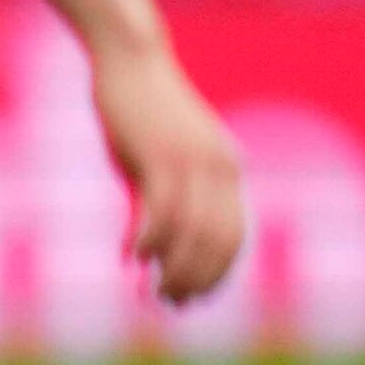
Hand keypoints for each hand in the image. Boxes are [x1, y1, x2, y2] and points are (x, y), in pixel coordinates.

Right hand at [86, 36, 244, 305]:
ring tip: (155, 292)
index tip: (192, 299)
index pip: (233, 237)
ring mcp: (193, 161)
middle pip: (219, 242)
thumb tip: (146, 252)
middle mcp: (220, 168)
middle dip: (198, 280)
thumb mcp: (156, 160)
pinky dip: (149, 241)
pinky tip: (132, 258)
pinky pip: (162, 211)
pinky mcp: (162, 155)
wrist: (130, 61)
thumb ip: (158, 200)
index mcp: (227, 169)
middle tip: (172, 304)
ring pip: (194, 233)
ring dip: (176, 269)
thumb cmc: (137, 111)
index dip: (215, 274)